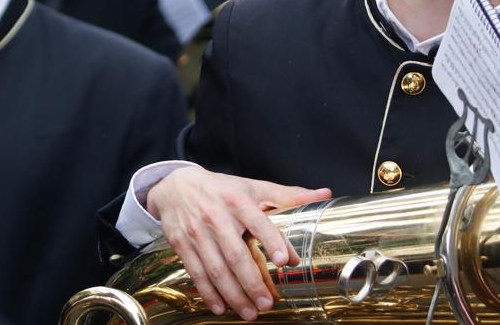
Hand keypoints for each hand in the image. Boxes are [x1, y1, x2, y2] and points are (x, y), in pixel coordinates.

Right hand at [146, 166, 330, 320]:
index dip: (272, 241)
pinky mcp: (182, 246)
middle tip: (267, 302)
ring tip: (250, 312)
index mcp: (238, 201)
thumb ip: (287, 195)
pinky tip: (221, 307)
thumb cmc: (222, 189)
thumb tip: (323, 194)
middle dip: (252, 282)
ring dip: (233, 295)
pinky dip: (209, 293)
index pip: (258, 222)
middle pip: (235, 255)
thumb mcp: (253, 187)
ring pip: (216, 269)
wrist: (176, 186)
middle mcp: (216, 217)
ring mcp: (197, 233)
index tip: (284, 261)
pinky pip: (196, 273)